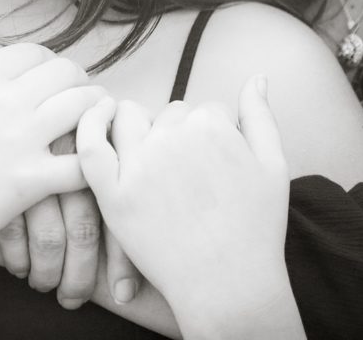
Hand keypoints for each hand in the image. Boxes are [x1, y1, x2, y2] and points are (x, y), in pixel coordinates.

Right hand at [0, 19, 107, 268]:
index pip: (34, 52)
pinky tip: (94, 162)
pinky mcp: (29, 182)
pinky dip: (96, 157)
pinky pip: (81, 163)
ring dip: (96, 110)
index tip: (51, 78)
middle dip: (78, 80)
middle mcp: (5, 102)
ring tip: (97, 122)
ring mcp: (20, 141)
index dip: (48, 61)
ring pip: (82, 107)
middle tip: (81, 97)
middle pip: (65, 73)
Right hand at [0, 132, 140, 309]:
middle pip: (86, 228)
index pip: (117, 209)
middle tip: (75, 297)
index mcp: (94, 139)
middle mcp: (66, 150)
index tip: (124, 292)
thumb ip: (103, 163)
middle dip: (83, 276)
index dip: (124, 258)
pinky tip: (20, 266)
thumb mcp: (75, 124)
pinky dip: (18, 259)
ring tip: (46, 284)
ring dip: (50, 274)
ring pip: (51, 239)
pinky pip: (14, 234)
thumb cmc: (38, 120)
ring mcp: (29, 163)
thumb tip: (134, 232)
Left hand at [77, 76, 297, 336]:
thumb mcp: (273, 165)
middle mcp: (173, 137)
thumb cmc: (256, 229)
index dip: (208, 134)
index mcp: (211, 125)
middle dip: (176, 132)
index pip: (203, 110)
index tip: (211, 162)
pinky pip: (90, 144)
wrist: (229, 284)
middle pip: (168, 115)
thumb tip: (256, 78)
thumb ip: (260, 116)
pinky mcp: (114, 194)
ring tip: (149, 153)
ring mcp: (140, 164)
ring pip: (129, 118)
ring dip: (137, 125)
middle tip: (185, 172)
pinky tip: (97, 118)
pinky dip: (89, 123)